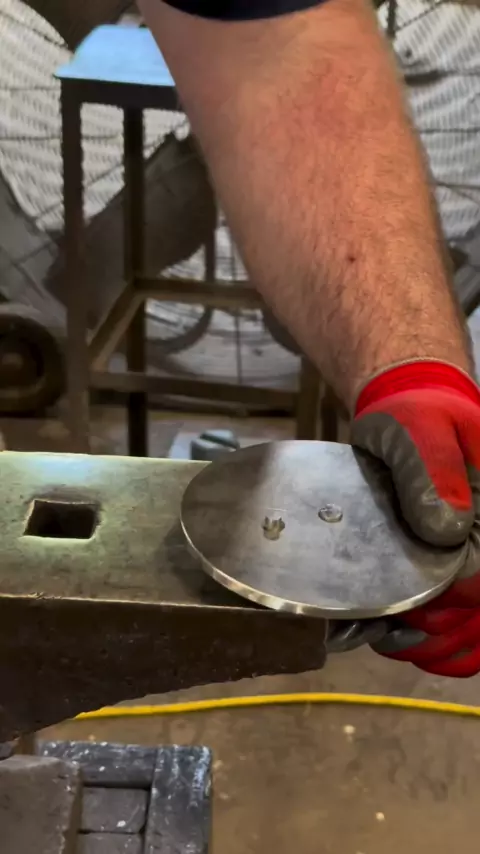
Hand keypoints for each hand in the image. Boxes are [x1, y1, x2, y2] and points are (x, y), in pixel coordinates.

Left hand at [352, 360, 479, 676]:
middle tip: (383, 624)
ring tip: (388, 634)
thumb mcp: (420, 425)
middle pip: (477, 615)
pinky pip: (472, 636)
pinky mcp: (472, 576)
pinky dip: (444, 650)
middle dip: (429, 627)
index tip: (400, 600)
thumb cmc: (417, 417)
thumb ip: (432, 468)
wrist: (416, 416)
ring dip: (431, 646)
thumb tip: (447, 528)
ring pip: (476, 633)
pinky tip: (407, 638)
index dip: (442, 599)